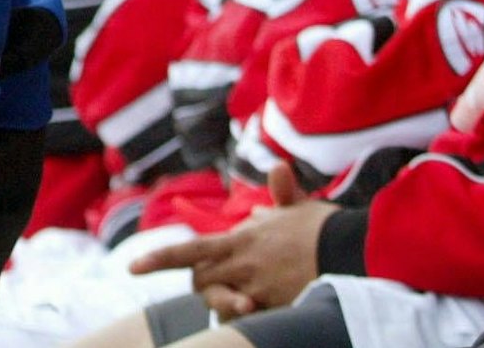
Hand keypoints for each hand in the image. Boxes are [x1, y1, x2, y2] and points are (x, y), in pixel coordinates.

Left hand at [126, 167, 333, 311]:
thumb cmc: (324, 229)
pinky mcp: (274, 306)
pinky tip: (261, 301)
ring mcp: (257, 288)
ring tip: (243, 294)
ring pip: (221, 301)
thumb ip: (282, 195)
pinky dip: (248, 310)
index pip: (189, 251)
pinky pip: (249, 314)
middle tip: (215, 283)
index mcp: (240, 239)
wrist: (352, 251)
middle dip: (201, 284)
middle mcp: (242, 264)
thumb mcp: (299, 208)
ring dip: (225, 300)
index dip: (158, 259)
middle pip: (200, 281)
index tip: (131, 267)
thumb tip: (280, 169)